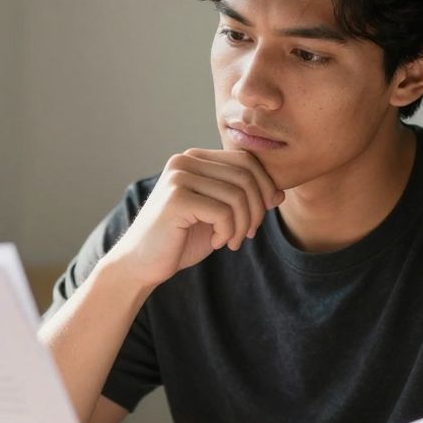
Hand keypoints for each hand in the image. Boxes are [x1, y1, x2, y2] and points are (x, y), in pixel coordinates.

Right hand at [103, 149, 283, 288]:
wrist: (142, 264)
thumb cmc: (180, 240)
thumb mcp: (219, 216)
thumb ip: (244, 200)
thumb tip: (280, 193)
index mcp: (195, 158)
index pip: (246, 161)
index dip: (263, 188)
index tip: (260, 218)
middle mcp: (185, 160)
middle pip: (246, 175)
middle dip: (256, 209)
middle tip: (247, 234)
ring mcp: (179, 177)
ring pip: (237, 195)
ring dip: (242, 225)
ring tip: (231, 242)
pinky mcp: (176, 198)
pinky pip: (223, 212)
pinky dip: (227, 232)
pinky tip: (216, 243)